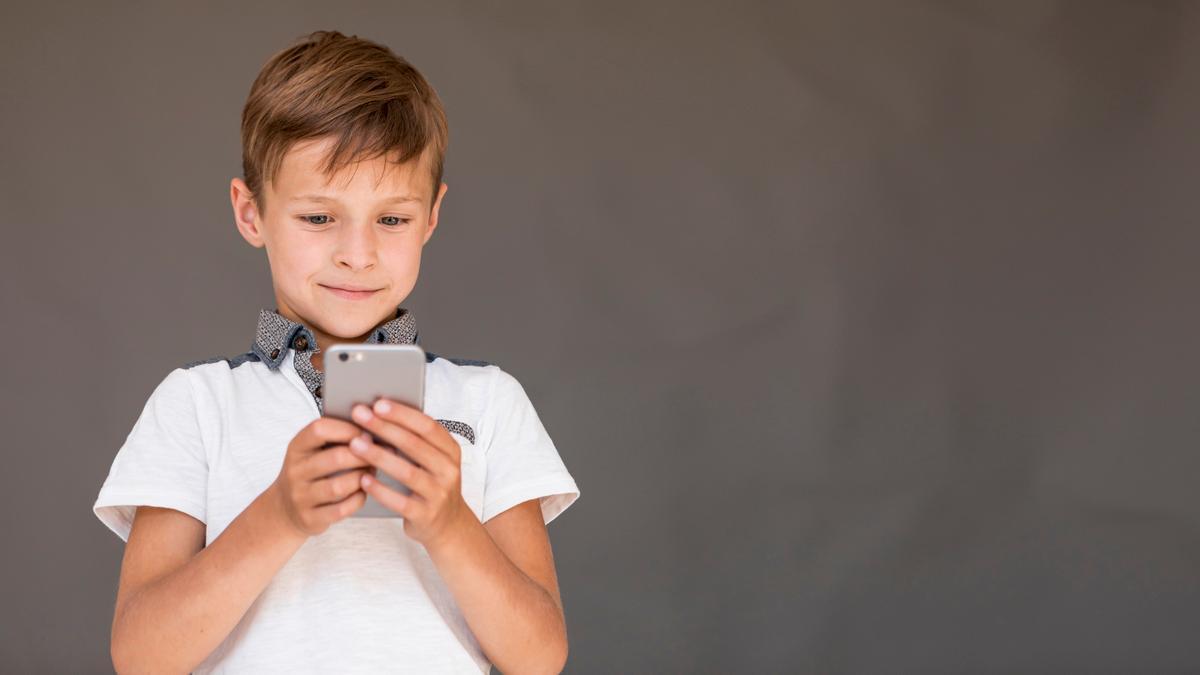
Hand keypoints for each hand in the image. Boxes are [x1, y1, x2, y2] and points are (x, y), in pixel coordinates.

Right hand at [270, 416, 376, 536]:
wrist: (285, 509)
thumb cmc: (310, 473)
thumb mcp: (313, 451)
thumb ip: (337, 438)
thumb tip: (374, 428)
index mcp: (297, 448)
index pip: (319, 430)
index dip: (347, 429)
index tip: (367, 432)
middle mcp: (295, 471)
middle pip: (335, 458)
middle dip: (364, 455)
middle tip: (380, 454)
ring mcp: (300, 497)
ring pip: (339, 486)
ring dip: (362, 478)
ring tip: (372, 471)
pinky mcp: (310, 518)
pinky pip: (341, 509)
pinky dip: (358, 499)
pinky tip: (363, 491)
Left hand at [349, 397, 470, 548]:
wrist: (448, 525)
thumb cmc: (432, 485)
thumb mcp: (434, 460)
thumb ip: (415, 440)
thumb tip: (381, 414)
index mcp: (450, 451)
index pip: (427, 426)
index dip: (403, 414)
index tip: (378, 403)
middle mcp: (448, 470)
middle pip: (414, 445)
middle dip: (384, 428)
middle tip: (360, 416)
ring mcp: (439, 494)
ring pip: (407, 472)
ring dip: (378, 456)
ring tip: (355, 445)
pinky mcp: (426, 515)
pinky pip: (400, 501)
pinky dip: (380, 489)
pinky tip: (363, 479)